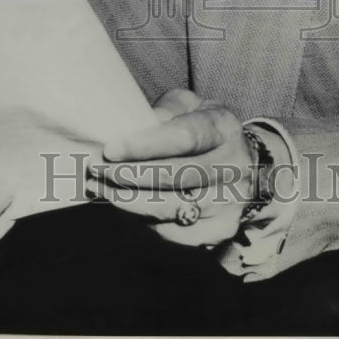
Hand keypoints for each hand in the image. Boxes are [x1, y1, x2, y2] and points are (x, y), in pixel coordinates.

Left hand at [87, 89, 256, 246]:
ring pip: (169, 208)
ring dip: (126, 200)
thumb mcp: (189, 107)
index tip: (110, 149)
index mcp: (224, 129)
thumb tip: (130, 127)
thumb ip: (164, 111)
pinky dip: (141, 220)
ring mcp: (229, 203)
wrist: (244, 167)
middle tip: (94, 169)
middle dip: (128, 174)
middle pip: (175, 176)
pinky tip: (123, 205)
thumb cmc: (203, 131)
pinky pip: (172, 231)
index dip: (145, 145)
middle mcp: (233, 167)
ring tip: (97, 187)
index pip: (185, 137)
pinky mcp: (219, 231)